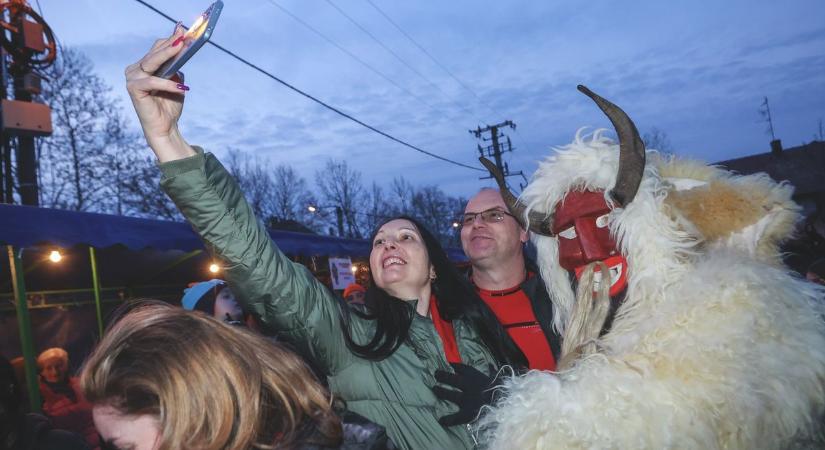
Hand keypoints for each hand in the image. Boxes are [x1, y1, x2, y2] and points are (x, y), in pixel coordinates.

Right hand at [125, 24, 194, 161]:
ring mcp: (132, 78)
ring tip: (182, 49)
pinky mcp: (133, 89)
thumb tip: (181, 51)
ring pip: (151, 63)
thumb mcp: (176, 82)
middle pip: (154, 53)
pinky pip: (152, 81)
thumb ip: (175, 68)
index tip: (183, 31)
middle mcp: (135, 69)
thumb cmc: (170, 105)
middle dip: (170, 44)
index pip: (157, 49)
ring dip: (168, 55)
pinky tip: (181, 86)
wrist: (165, 127)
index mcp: (144, 66)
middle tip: (183, 36)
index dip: (170, 40)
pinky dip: (167, 83)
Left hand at [432, 363, 499, 426]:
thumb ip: (494, 372)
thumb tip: (491, 365)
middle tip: (436, 374)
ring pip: (450, 395)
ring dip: (441, 391)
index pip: (465, 369)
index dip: (457, 366)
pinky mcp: (467, 414)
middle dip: (443, 376)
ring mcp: (466, 400)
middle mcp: (469, 387)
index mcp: (478, 377)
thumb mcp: (500, 379)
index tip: (450, 364)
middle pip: (452, 379)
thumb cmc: (505, 391)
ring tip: (435, 389)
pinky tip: (441, 420)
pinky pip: (455, 418)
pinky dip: (448, 420)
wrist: (506, 405)